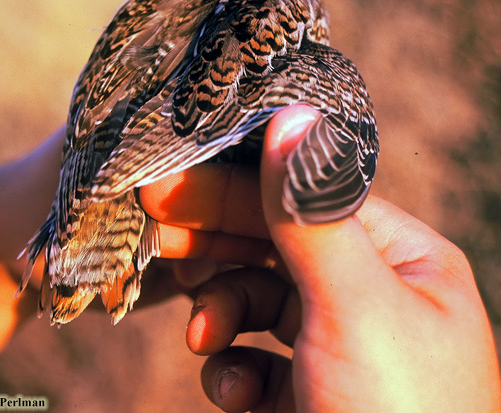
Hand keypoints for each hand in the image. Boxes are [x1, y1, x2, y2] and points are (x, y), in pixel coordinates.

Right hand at [142, 106, 500, 411]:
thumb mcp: (354, 307)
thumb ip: (315, 215)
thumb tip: (293, 117)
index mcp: (402, 260)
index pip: (306, 201)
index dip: (236, 188)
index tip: (170, 182)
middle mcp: (372, 294)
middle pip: (276, 245)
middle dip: (216, 239)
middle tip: (157, 229)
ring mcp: (335, 344)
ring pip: (259, 301)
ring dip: (222, 313)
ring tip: (203, 336)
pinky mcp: (304, 392)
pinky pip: (256, 359)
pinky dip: (233, 369)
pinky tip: (233, 388)